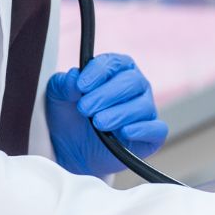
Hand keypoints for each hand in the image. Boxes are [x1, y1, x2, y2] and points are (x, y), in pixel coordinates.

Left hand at [45, 52, 168, 176]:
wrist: (72, 151)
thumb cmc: (70, 117)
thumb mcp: (58, 98)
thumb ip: (63, 84)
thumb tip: (74, 76)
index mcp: (117, 70)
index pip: (114, 63)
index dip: (98, 72)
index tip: (81, 85)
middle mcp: (136, 86)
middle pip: (131, 82)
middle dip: (106, 95)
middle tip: (85, 108)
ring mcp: (145, 110)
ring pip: (143, 106)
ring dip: (119, 114)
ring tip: (98, 123)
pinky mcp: (151, 135)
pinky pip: (156, 129)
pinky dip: (142, 129)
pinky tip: (124, 131)